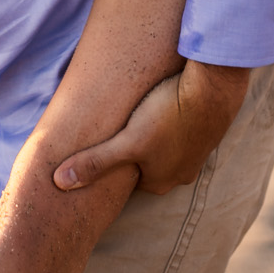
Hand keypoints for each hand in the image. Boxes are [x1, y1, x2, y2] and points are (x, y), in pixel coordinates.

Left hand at [51, 60, 251, 195]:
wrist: (216, 88)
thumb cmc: (169, 115)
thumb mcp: (127, 141)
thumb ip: (94, 162)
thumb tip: (57, 184)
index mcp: (160, 182)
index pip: (126, 178)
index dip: (112, 160)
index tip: (102, 141)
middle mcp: (181, 173)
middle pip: (145, 162)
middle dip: (132, 147)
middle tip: (117, 124)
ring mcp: (197, 152)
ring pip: (165, 145)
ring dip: (154, 132)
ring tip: (139, 111)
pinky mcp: (206, 129)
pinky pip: (181, 129)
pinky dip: (172, 119)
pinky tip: (162, 101)